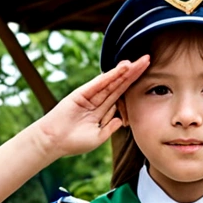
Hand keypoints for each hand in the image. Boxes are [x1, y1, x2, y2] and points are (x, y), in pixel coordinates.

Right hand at [31, 57, 147, 160]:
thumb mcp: (98, 137)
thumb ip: (109, 128)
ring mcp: (90, 96)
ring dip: (124, 71)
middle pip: (119, 84)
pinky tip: (122, 68)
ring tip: (137, 61)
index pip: (121, 94)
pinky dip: (110, 76)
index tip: (146, 75)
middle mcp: (98, 101)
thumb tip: (120, 121)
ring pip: (111, 82)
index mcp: (102, 111)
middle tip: (147, 59)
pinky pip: (99, 84)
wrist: (55, 142)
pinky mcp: (81, 93)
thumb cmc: (74, 142)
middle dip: (133, 73)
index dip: (133, 84)